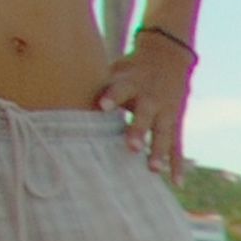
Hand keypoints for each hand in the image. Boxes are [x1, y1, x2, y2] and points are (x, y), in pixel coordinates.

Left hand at [99, 36, 193, 175]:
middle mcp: (151, 99)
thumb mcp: (117, 69)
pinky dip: (177, 164)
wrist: (168, 57)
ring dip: (158, 152)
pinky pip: (177, 146)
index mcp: (133, 83)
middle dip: (139, 131)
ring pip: (163, 134)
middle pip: (145, 116)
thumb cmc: (132, 68)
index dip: (112, 97)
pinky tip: (176, 183)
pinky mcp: (176, 123)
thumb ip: (98, 84)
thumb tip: (63, 97)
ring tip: (153, 170)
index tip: (102, 106)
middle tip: (131, 147)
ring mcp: (166, 112)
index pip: (121, 89)